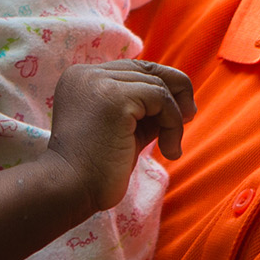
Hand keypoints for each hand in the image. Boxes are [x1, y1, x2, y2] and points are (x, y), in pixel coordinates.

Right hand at [44, 59, 195, 210]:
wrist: (70, 190)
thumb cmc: (96, 168)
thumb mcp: (124, 129)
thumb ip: (146, 110)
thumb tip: (184, 99)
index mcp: (81, 78)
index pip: (133, 69)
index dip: (160, 87)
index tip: (178, 114)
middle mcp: (87, 73)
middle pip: (147, 69)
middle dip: (175, 93)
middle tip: (189, 117)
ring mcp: (99, 82)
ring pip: (157, 85)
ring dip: (175, 117)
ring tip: (171, 147)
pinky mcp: (114, 98)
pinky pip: (161, 99)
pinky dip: (173, 123)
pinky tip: (170, 149)